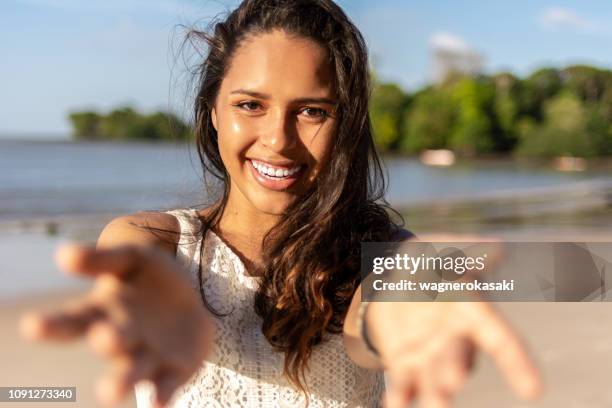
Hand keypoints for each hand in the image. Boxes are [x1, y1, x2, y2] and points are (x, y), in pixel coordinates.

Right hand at [18, 242, 214, 406]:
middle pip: (110, 342)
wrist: (191, 301)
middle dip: (108, 341)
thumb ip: (102, 259)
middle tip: (104, 337)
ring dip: (121, 381)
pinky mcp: (175, 369)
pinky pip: (167, 384)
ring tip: (108, 392)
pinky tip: (160, 403)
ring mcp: (148, 356)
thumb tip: (63, 254)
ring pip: (133, 371)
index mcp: (104, 311)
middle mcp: (122, 338)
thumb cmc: (152, 280)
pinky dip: (162, 395)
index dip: (54, 324)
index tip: (31, 326)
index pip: (76, 318)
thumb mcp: (132, 260)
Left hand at [367, 233, 541, 406]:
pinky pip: (403, 384)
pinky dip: (399, 397)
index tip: (533, 390)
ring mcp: (430, 356)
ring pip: (435, 378)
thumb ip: (465, 252)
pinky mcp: (403, 364)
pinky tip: (393, 405)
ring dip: (434, 393)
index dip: (518, 363)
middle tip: (452, 380)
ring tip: (435, 404)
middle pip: (461, 358)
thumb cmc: (427, 262)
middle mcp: (456, 340)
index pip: (502, 339)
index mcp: (472, 312)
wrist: (392, 279)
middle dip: (457, 368)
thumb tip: (496, 248)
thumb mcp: (441, 249)